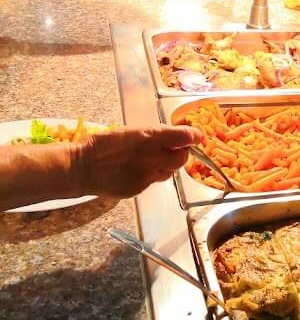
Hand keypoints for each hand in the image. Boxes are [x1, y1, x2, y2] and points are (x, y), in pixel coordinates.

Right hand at [73, 125, 203, 197]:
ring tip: (154, 159)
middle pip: (182, 158)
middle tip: (176, 148)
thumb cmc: (102, 145)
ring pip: (170, 172)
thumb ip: (153, 135)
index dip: (193, 136)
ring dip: (168, 165)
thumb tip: (172, 136)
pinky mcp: (140, 188)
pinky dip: (152, 175)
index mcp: (149, 137)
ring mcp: (146, 175)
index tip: (198, 136)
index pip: (183, 137)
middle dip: (182, 153)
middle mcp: (151, 157)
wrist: (82, 167)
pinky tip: (139, 170)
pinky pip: (154, 181)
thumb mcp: (129, 131)